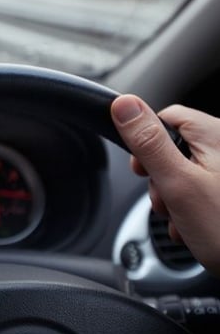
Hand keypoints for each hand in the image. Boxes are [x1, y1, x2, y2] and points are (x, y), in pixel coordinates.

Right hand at [111, 94, 219, 274]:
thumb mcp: (177, 183)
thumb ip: (148, 142)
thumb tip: (124, 105)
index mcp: (216, 135)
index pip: (166, 117)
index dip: (145, 142)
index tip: (142, 169)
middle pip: (174, 148)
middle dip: (161, 178)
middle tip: (167, 201)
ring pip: (186, 173)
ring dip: (175, 198)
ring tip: (183, 220)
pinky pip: (203, 191)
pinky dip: (193, 209)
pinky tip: (195, 228)